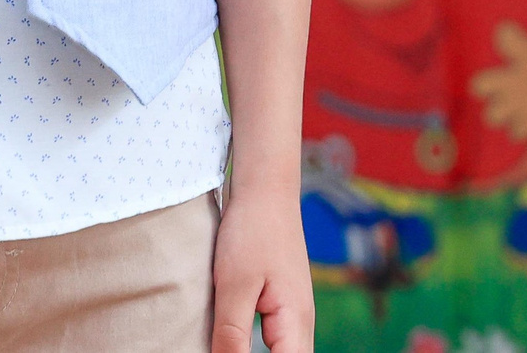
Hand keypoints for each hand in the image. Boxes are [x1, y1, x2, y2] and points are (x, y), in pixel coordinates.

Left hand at [212, 184, 312, 352]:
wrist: (266, 189)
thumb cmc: (252, 230)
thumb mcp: (234, 284)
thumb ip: (232, 333)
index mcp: (295, 324)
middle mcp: (301, 325)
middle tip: (225, 351)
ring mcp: (293, 316)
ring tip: (226, 348)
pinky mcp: (281, 306)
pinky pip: (274, 344)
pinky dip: (256, 351)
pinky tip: (231, 346)